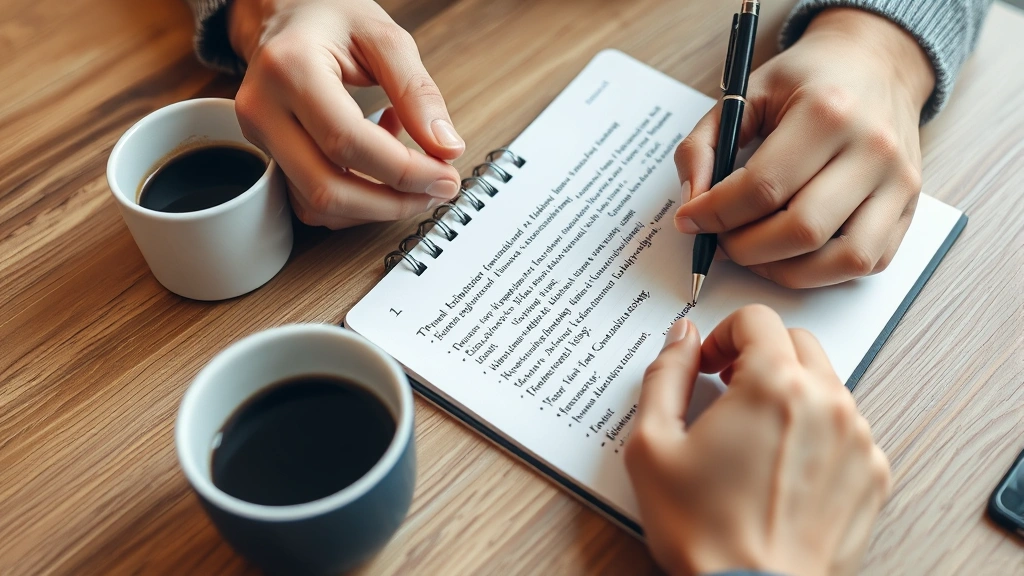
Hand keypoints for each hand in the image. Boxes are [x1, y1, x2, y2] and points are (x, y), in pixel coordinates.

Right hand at [228, 0, 464, 228]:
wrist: (285, 13)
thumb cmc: (331, 19)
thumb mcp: (385, 39)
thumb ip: (418, 92)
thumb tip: (446, 148)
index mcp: (290, 68)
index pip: (348, 142)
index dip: (403, 171)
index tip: (444, 177)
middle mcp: (263, 107)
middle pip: (327, 187)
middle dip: (391, 203)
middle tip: (435, 191)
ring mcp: (258, 136)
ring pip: (317, 205)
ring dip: (374, 205)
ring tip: (409, 172)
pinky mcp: (267, 155)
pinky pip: (310, 202)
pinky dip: (353, 198)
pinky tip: (375, 165)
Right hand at [625, 306, 891, 575]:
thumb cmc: (704, 531)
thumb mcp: (652, 444)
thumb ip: (665, 374)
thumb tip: (682, 337)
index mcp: (775, 384)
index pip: (756, 318)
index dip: (723, 334)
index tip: (709, 364)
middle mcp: (828, 402)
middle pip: (796, 343)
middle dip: (759, 356)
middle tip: (728, 391)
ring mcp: (858, 439)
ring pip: (825, 385)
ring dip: (790, 393)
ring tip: (754, 437)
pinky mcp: (873, 475)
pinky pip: (847, 430)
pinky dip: (817, 434)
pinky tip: (783, 468)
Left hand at [674, 9, 934, 286]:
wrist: (875, 63)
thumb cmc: (807, 81)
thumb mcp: (745, 94)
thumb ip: (704, 145)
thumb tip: (692, 204)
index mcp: (828, 111)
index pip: (764, 187)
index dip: (716, 214)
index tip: (690, 221)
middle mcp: (873, 149)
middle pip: (801, 230)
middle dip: (745, 248)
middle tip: (721, 240)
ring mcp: (898, 182)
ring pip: (839, 259)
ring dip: (783, 270)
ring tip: (753, 252)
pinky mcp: (908, 209)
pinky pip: (865, 263)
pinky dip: (820, 272)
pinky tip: (790, 254)